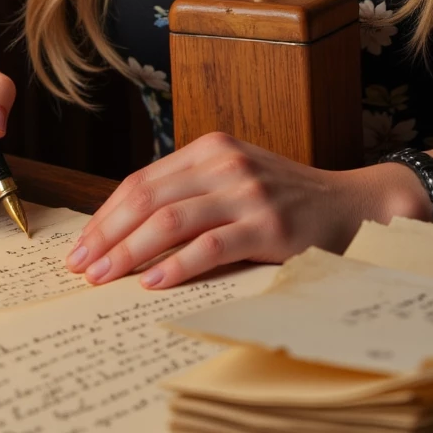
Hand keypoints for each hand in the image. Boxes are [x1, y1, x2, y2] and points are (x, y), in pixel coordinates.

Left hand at [64, 131, 430, 289]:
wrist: (352, 205)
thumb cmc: (286, 200)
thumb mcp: (235, 181)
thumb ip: (190, 194)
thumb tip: (125, 234)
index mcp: (211, 148)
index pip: (142, 180)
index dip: (105, 215)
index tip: (79, 246)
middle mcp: (225, 163)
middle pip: (148, 199)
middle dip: (108, 235)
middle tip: (81, 267)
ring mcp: (248, 193)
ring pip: (171, 221)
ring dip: (130, 252)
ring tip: (104, 278)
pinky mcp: (269, 227)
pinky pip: (211, 247)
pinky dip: (176, 266)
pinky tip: (153, 283)